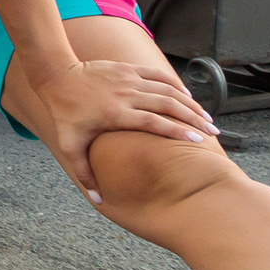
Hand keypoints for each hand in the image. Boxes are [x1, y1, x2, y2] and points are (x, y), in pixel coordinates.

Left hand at [28, 57, 221, 202]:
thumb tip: (98, 201)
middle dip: (193, 118)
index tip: (198, 140)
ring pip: (166, 89)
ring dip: (189, 102)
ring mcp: (128, 79)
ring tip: (206, 117)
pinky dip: (174, 84)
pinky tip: (187, 95)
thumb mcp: (71, 145)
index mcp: (116, 114)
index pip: (153, 122)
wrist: (57, 76)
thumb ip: (84, 173)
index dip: (177, 130)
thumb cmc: (64, 113)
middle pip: (167, 105)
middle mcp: (125, 94)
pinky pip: (156, 75)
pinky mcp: (127, 68)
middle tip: (212, 131)